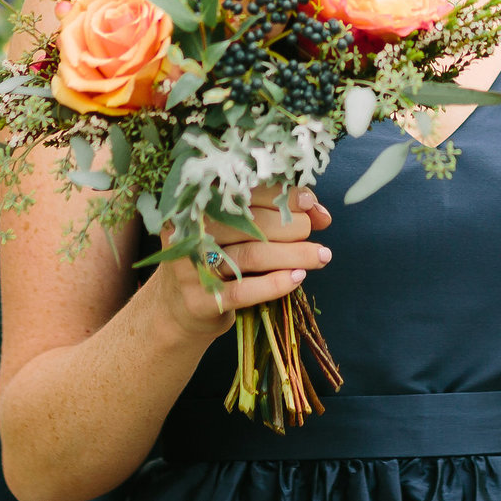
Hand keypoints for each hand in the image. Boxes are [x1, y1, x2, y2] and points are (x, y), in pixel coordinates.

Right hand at [150, 187, 331, 340]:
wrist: (178, 309)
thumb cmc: (218, 260)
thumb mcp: (239, 233)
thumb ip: (276, 216)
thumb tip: (321, 213)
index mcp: (199, 204)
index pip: (247, 191)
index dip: (283, 195)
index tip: (310, 203)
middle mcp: (191, 231)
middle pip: (253, 223)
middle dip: (293, 227)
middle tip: (317, 234)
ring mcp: (192, 267)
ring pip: (253, 254)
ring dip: (294, 254)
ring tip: (321, 256)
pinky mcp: (200, 300)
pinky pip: (244, 291)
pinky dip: (274, 284)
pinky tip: (297, 278)